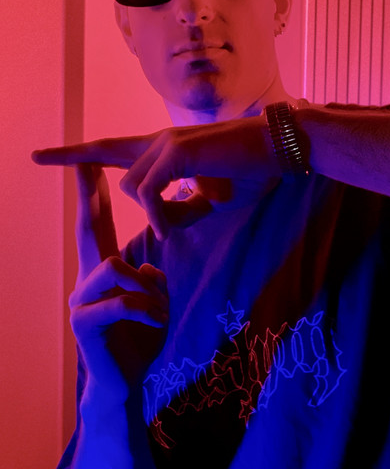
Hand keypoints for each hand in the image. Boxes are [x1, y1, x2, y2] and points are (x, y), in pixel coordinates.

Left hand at [32, 116, 278, 239]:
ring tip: (191, 216)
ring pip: (133, 187)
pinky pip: (149, 192)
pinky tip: (181, 219)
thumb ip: (184, 208)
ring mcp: (166, 142)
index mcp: (167, 148)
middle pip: (113, 162)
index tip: (41, 154)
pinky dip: (161, 213)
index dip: (77, 152)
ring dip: (157, 213)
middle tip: (43, 158)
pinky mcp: (176, 151)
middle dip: (81, 163)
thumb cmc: (252, 171)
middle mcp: (160, 140)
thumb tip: (162, 224)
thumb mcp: (213, 199)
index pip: (113, 147)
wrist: (280, 147)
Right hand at [69, 164, 168, 406]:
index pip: (100, 224)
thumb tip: (146, 269)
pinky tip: (156, 322)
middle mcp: (87, 280)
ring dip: (145, 286)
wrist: (127, 381)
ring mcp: (81, 300)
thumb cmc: (140, 338)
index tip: (91, 163)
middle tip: (83, 160)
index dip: (96, 194)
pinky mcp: (84, 323)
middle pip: (87, 228)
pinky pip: (122, 300)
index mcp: (105, 271)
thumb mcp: (154, 301)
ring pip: (112, 265)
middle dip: (87, 193)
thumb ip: (150, 280)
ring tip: (157, 308)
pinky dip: (147, 309)